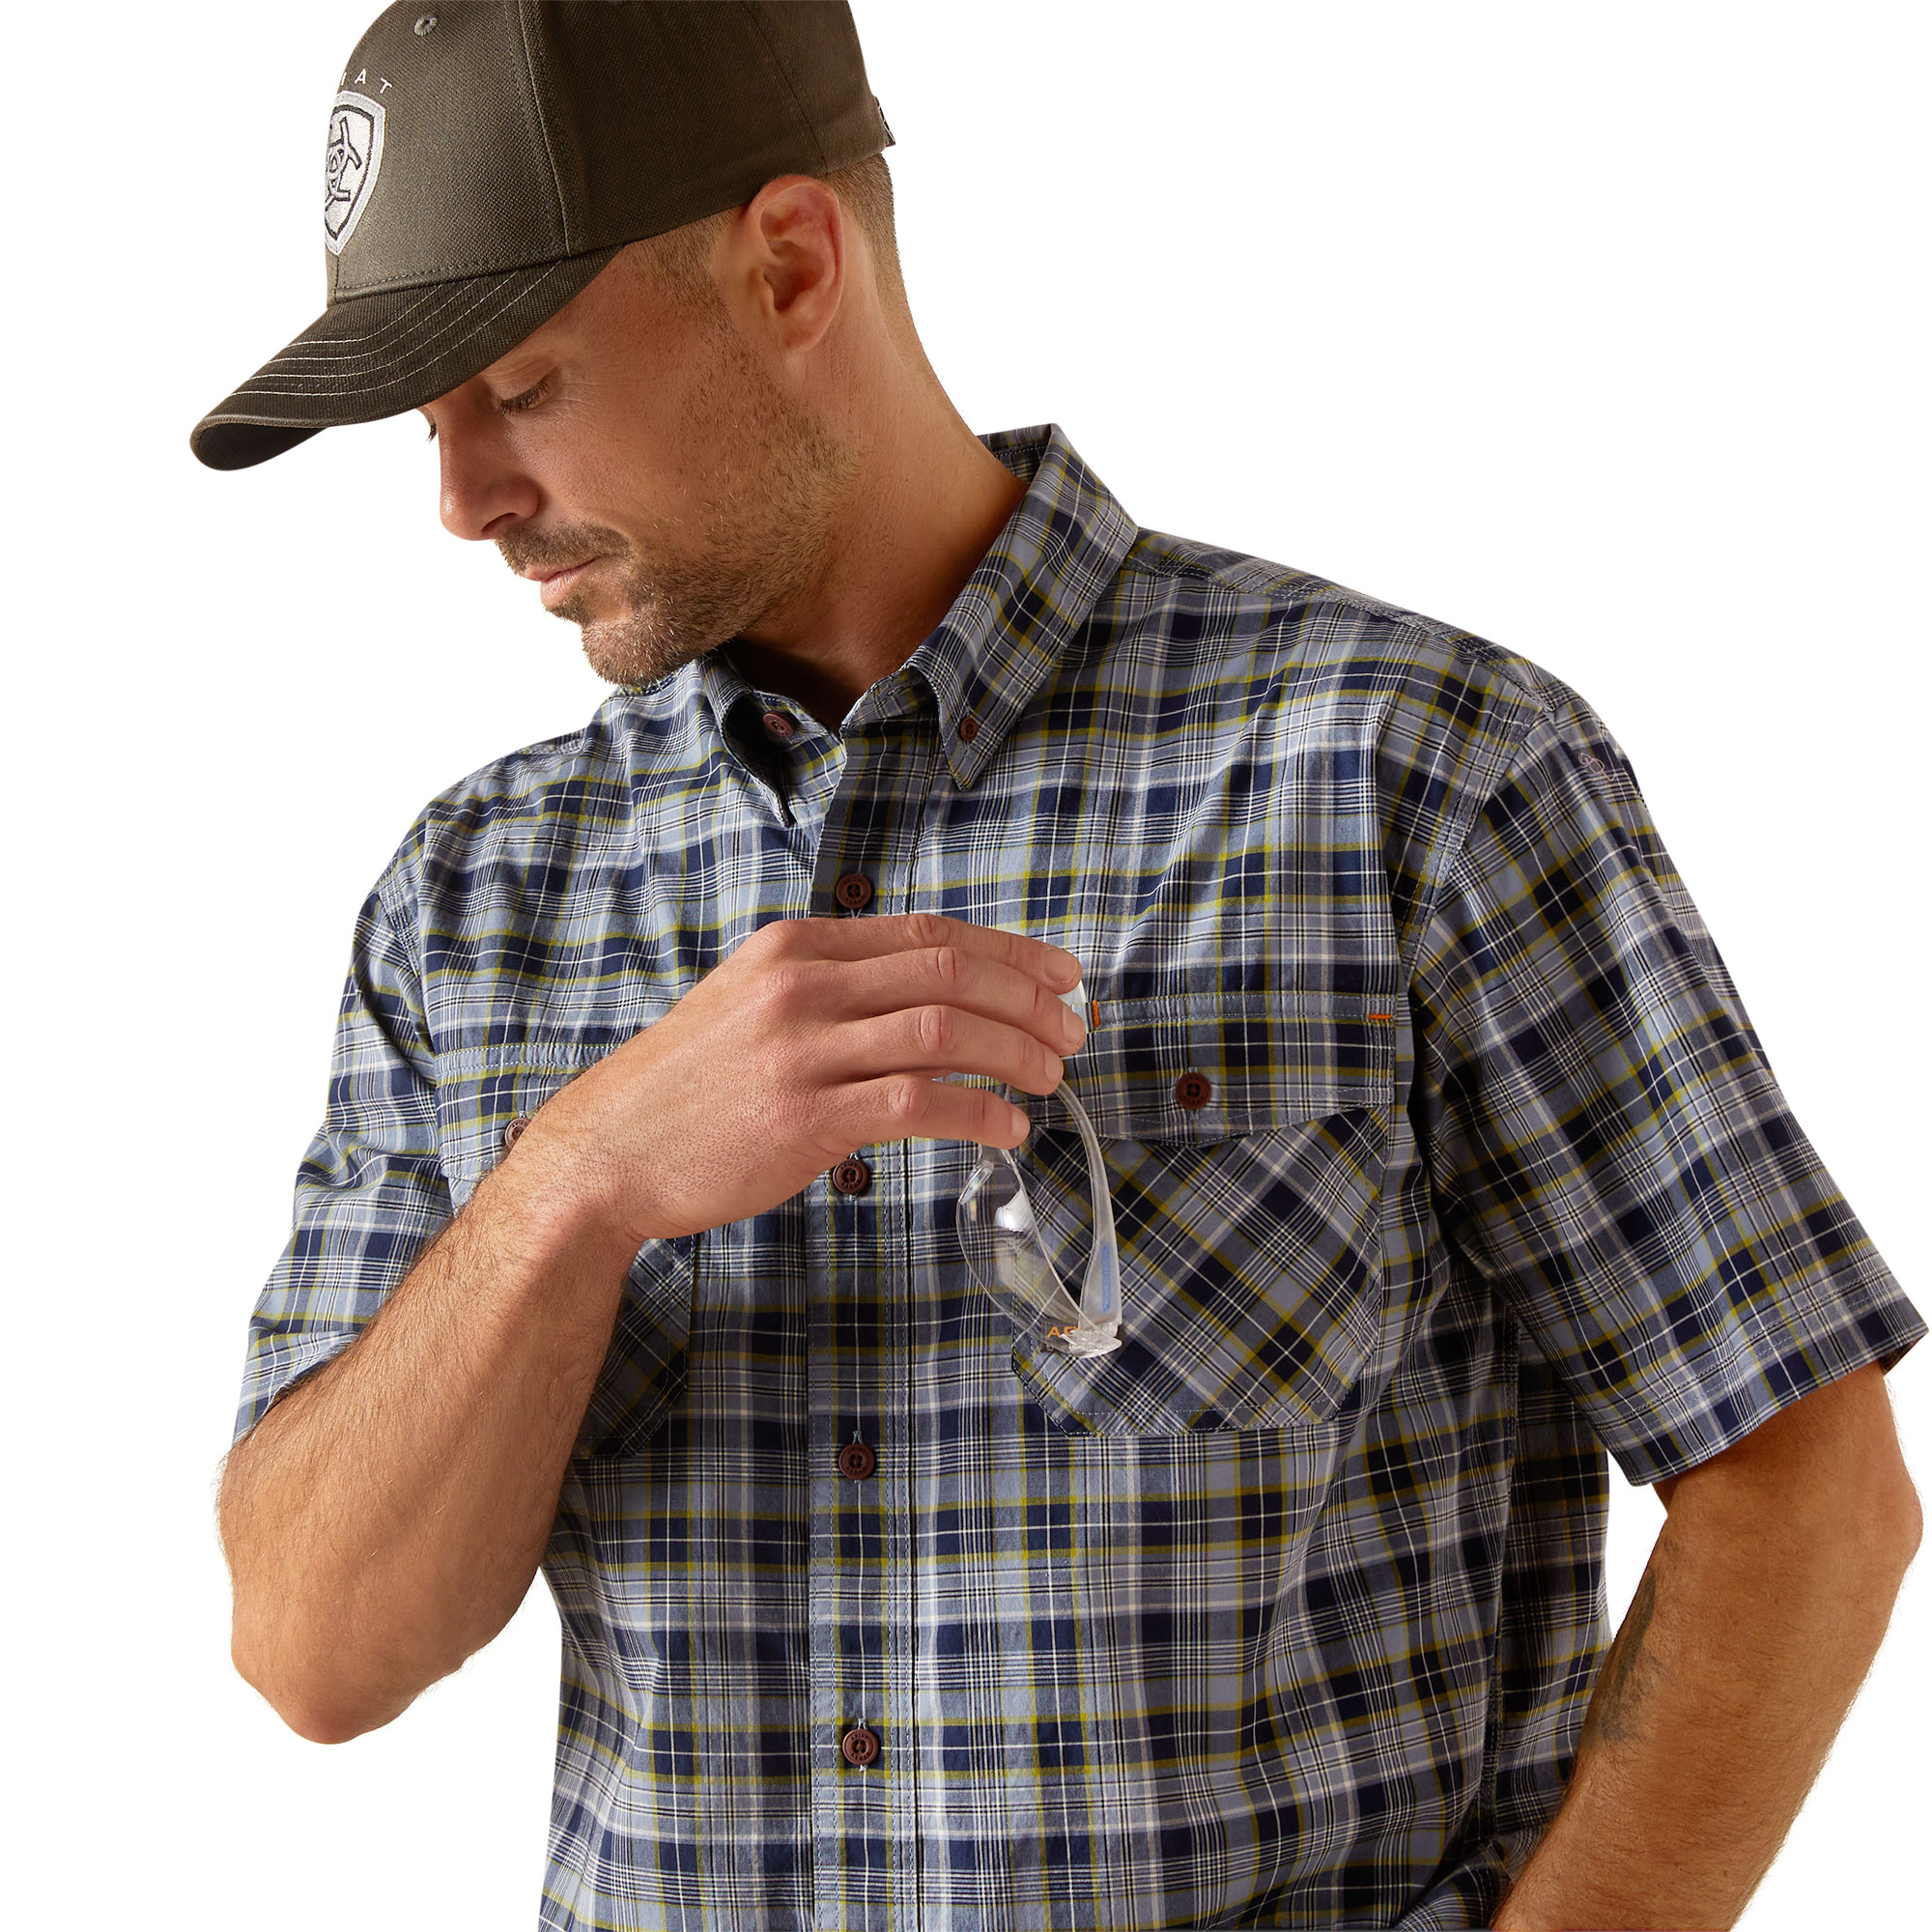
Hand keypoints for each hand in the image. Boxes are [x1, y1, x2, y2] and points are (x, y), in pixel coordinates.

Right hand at [509, 912, 1085, 1245]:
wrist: (607, 1151)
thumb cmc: (690, 1087)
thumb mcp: (755, 1006)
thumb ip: (836, 992)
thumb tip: (937, 1005)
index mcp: (797, 946)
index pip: (931, 933)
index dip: (1012, 952)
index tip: (1063, 975)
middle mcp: (802, 984)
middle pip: (952, 972)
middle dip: (1031, 1000)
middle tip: (1074, 1031)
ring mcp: (801, 1050)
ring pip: (946, 1030)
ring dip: (1017, 1053)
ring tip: (1052, 1079)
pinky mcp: (803, 1117)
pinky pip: (919, 1103)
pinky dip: (979, 1113)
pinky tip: (1009, 1130)